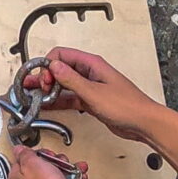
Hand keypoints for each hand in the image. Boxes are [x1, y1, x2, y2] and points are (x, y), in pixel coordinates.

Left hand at [8, 146, 86, 178]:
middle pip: (40, 167)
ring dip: (67, 169)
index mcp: (17, 178)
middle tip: (59, 162)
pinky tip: (78, 177)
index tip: (44, 153)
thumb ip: (25, 154)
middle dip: (54, 161)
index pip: (22, 159)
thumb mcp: (33, 164)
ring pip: (55, 176)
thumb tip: (19, 149)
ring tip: (73, 168)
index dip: (36, 153)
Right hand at [29, 48, 160, 142]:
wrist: (142, 122)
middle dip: (45, 77)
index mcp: (92, 64)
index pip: (62, 55)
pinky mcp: (91, 101)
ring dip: (49, 90)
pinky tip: (48, 106)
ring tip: (35, 97)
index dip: (49, 66)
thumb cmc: (127, 106)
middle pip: (60, 69)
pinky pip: (70, 98)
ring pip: (64, 85)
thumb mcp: (94, 92)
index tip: (43, 81)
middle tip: (35, 89)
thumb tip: (54, 67)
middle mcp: (90, 73)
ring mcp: (90, 87)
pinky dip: (58, 101)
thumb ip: (72, 80)